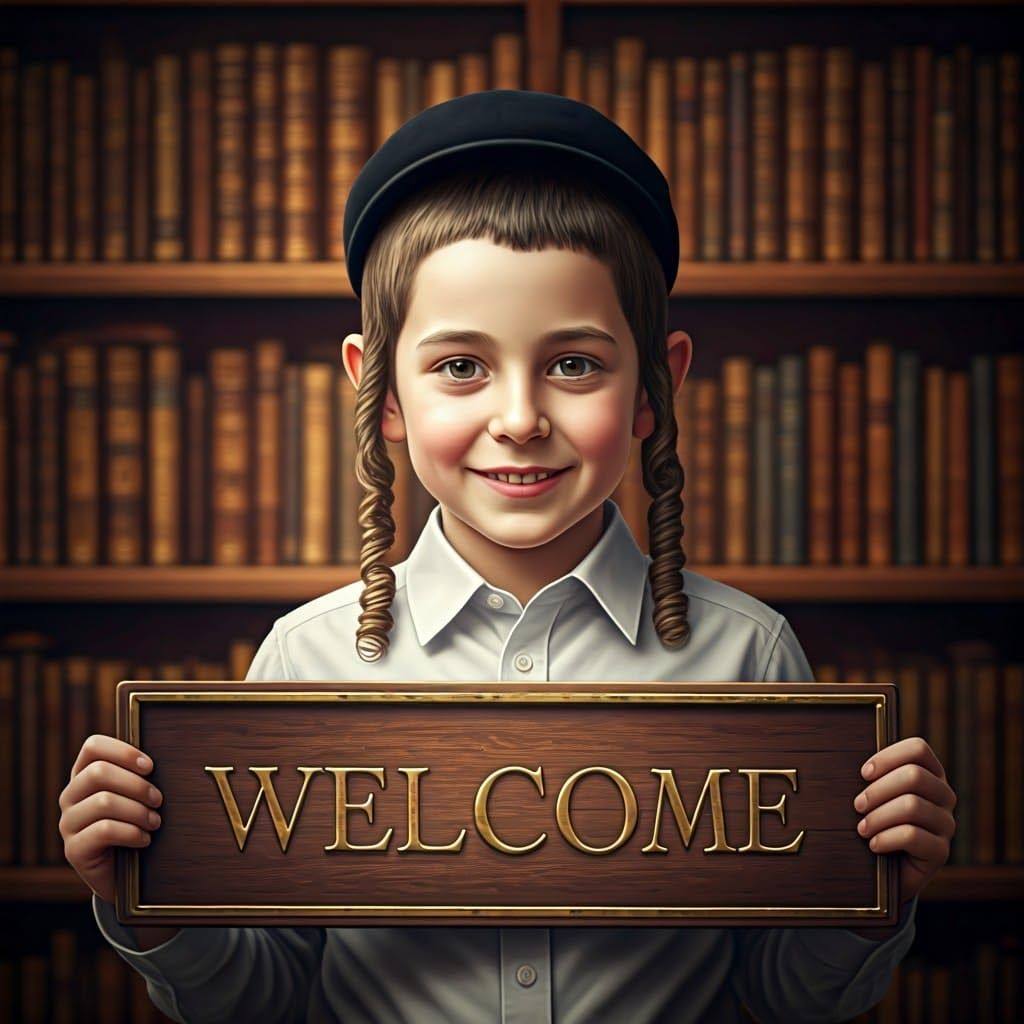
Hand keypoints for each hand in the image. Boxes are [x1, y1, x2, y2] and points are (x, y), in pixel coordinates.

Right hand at [58, 734, 163, 904]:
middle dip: (137, 785)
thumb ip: (140, 774)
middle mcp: (71, 796)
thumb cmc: (135, 823)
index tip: (150, 766)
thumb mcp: (136, 795)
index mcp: (85, 774)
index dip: (123, 751)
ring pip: (103, 802)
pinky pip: (104, 830)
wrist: (125, 872)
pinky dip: (132, 832)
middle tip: (158, 799)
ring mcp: (68, 823)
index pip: (93, 746)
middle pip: (99, 772)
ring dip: (138, 811)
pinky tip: (144, 839)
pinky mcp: (73, 849)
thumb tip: (161, 759)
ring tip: (155, 822)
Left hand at [853, 736, 956, 902]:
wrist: (885, 868)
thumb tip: (860, 767)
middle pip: (914, 776)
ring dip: (878, 817)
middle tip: (858, 805)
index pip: (919, 750)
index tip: (864, 774)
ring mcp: (946, 823)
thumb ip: (874, 776)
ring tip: (861, 828)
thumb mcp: (875, 795)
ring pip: (912, 806)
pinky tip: (873, 844)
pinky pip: (912, 836)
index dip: (888, 757)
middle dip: (878, 790)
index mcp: (930, 774)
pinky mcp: (941, 851)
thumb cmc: (875, 821)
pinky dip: (886, 838)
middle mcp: (944, 795)